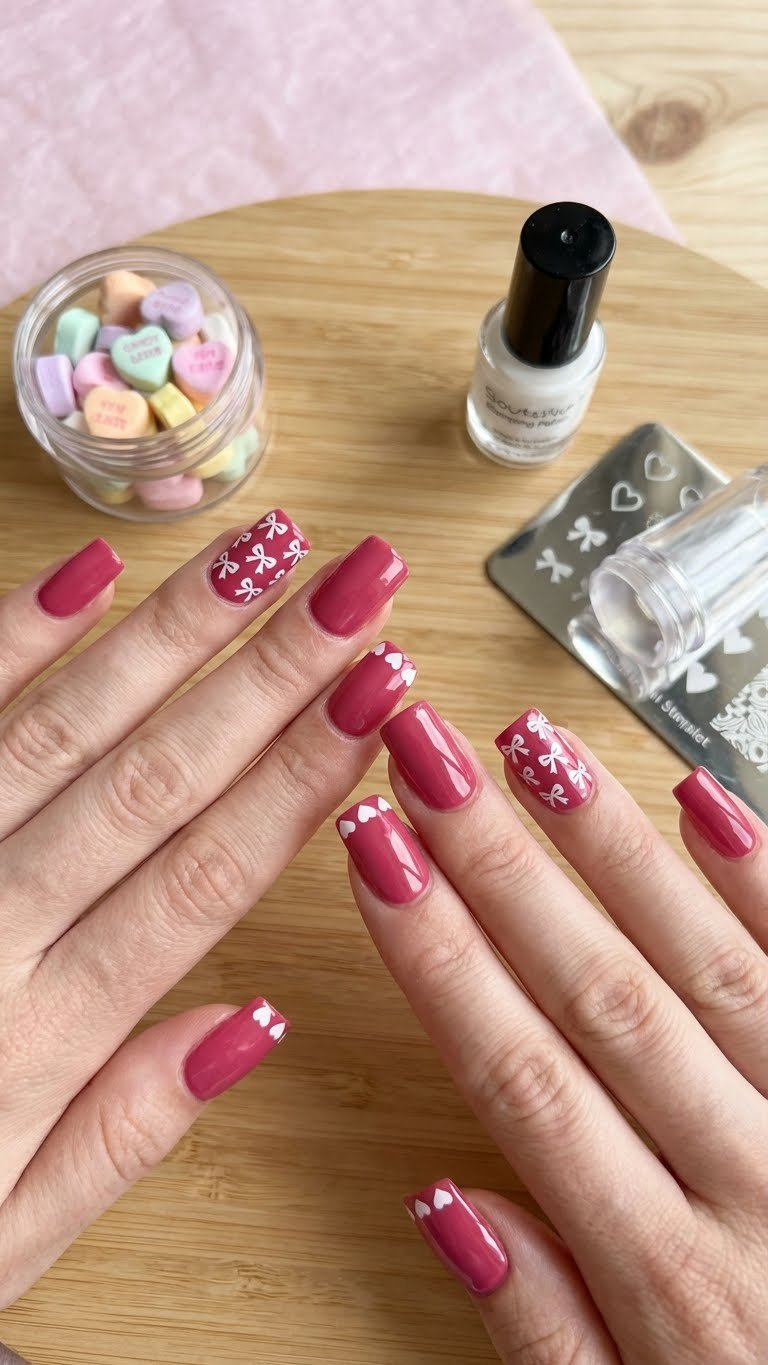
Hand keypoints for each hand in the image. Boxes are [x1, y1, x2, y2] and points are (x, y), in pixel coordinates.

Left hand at [0, 513, 411, 1304]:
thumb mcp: (1, 1243)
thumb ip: (121, 1133)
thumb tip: (250, 1022)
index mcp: (41, 1033)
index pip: (208, 873)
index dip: (304, 774)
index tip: (382, 693)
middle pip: (159, 775)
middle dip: (275, 671)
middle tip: (361, 579)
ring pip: (66, 726)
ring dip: (171, 632)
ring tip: (261, 551)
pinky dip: (14, 640)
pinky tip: (88, 575)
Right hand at [338, 701, 767, 1362]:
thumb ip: (546, 1333)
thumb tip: (447, 1199)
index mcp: (677, 1281)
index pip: (526, 1078)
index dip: (439, 956)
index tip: (376, 857)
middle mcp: (757, 1185)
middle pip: (601, 995)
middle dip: (499, 865)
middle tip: (429, 758)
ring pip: (706, 961)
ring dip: (610, 846)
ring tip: (535, 747)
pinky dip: (761, 882)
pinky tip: (701, 799)